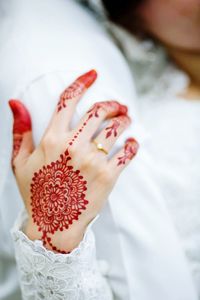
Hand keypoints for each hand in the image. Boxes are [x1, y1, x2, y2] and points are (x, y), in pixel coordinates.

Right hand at [9, 70, 138, 252]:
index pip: (68, 100)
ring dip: (125, 119)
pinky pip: (127, 153)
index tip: (94, 73)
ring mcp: (93, 160)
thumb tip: (15, 102)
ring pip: (116, 128)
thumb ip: (20, 130)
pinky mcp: (108, 176)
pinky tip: (133, 142)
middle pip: (99, 111)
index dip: (82, 82)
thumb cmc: (36, 192)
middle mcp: (74, 146)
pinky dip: (133, 144)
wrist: (54, 224)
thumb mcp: (20, 161)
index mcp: (52, 139)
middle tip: (118, 105)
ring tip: (127, 118)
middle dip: (112, 103)